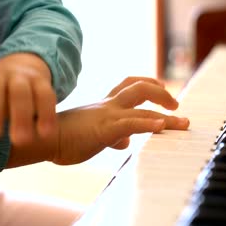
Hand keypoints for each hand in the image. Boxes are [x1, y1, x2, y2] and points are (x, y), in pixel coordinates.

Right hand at [51, 77, 189, 164]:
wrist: (42, 138)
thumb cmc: (64, 137)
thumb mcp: (92, 134)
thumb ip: (112, 136)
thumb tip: (126, 143)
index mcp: (104, 105)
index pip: (129, 86)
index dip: (148, 83)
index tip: (162, 86)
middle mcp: (108, 105)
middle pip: (139, 86)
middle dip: (161, 91)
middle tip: (176, 103)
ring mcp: (107, 115)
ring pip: (141, 104)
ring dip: (166, 114)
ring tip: (183, 122)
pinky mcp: (104, 129)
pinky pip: (131, 123)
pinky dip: (149, 123)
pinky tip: (162, 126)